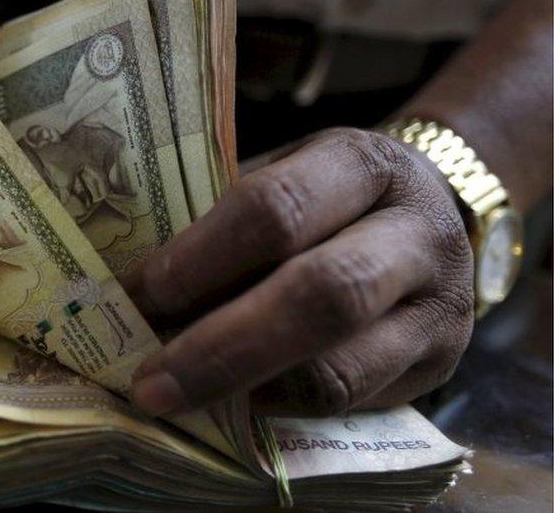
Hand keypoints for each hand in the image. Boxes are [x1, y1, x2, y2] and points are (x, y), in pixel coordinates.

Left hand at [124, 128, 474, 416]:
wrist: (433, 213)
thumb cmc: (328, 196)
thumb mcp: (286, 177)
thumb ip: (226, 224)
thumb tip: (131, 293)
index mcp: (364, 165)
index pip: (278, 208)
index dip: (198, 259)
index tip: (132, 296)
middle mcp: (416, 233)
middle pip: (322, 295)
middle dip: (220, 347)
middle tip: (148, 382)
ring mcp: (439, 306)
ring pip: (340, 369)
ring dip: (244, 391)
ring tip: (178, 398)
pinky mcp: (440, 365)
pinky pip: (349, 405)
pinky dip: (276, 408)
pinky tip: (229, 405)